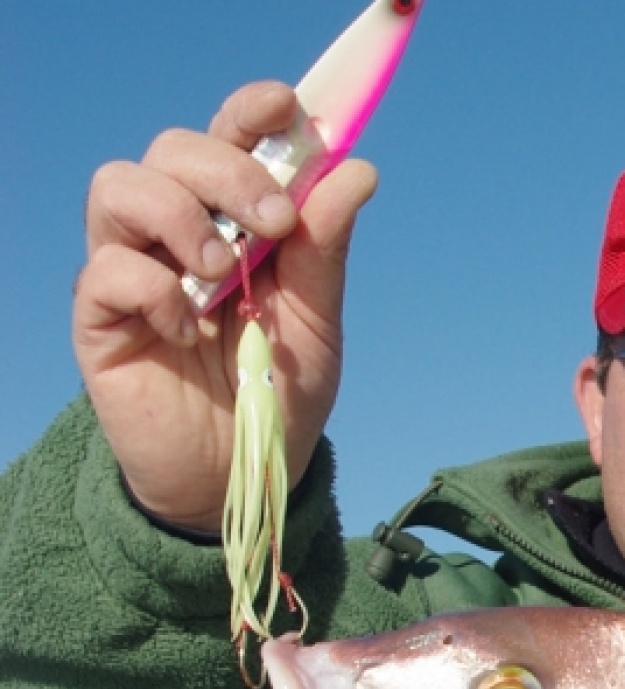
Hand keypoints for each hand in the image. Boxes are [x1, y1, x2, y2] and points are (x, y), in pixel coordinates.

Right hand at [74, 81, 378, 529]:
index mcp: (232, 220)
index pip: (228, 137)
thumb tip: (355, 170)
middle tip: (275, 223)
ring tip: (225, 274)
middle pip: (174, 148)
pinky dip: (155, 288)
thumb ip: (326, 250)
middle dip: (229, 171)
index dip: (250, 110)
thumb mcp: (317, 322)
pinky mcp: (100, 317)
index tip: (287, 110)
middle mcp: (175, 231)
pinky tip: (191, 329)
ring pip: (121, 186)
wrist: (242, 473)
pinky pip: (107, 269)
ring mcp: (132, 269)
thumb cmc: (277, 390)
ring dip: (182, 216)